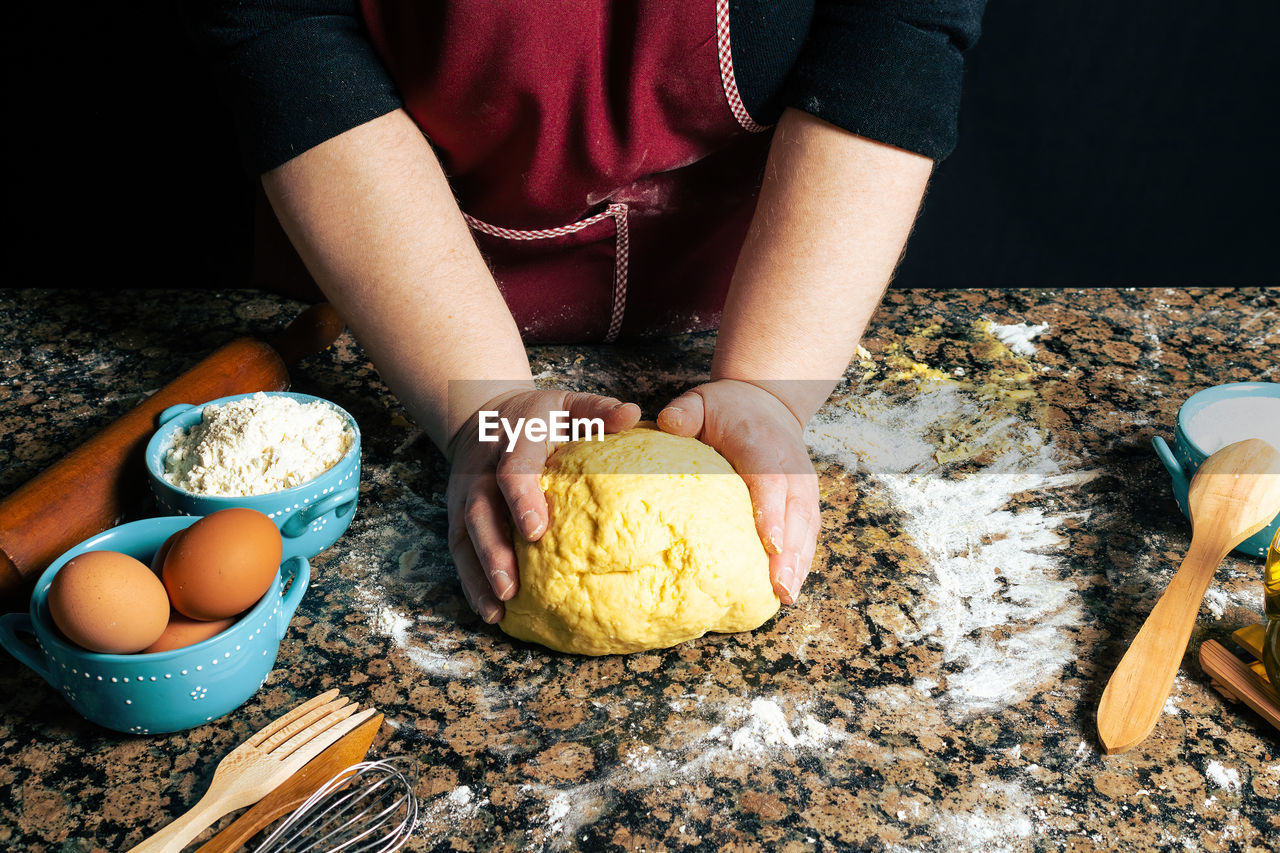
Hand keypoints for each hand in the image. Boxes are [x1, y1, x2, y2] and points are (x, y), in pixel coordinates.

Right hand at [445, 389, 640, 622]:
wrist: (483, 414)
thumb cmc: (540, 415)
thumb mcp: (568, 403)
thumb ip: (598, 409)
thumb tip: (633, 414)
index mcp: (513, 440)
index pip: (512, 470)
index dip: (521, 498)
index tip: (537, 530)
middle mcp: (482, 470)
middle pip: (480, 511)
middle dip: (493, 549)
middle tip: (511, 586)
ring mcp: (465, 494)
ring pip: (465, 536)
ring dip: (479, 573)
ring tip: (498, 609)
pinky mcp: (457, 514)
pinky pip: (459, 550)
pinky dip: (471, 581)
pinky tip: (489, 611)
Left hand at [657, 379, 817, 604]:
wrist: (768, 401)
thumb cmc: (728, 408)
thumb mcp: (702, 400)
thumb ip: (686, 412)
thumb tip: (668, 423)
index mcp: (762, 445)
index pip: (770, 481)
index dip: (772, 513)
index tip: (770, 544)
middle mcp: (790, 467)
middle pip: (795, 512)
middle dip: (790, 552)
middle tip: (779, 587)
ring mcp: (803, 485)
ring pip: (806, 527)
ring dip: (799, 562)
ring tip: (787, 596)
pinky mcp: (807, 500)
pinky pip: (809, 532)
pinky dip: (802, 560)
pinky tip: (790, 587)